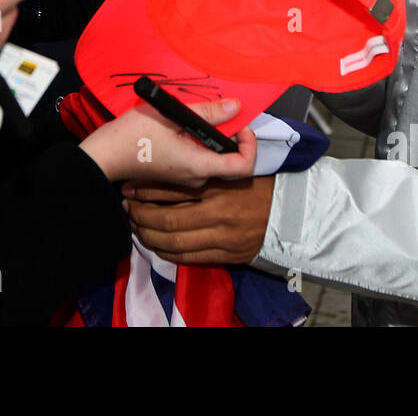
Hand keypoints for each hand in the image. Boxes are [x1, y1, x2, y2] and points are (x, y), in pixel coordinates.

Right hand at [79, 99, 256, 185]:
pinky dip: (197, 141)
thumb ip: (207, 113)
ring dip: (210, 136)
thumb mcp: (171, 115)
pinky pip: (198, 158)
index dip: (249, 144)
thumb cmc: (132, 137)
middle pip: (228, 159)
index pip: (243, 166)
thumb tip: (236, 107)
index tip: (240, 124)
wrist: (103, 156)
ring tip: (192, 116)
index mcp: (199, 166)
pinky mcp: (177, 173)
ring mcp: (186, 178)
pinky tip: (180, 126)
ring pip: (212, 157)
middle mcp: (197, 177)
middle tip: (215, 112)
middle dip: (228, 134)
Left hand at [122, 175, 275, 263]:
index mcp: (220, 185)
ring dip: (149, 235)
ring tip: (135, 227)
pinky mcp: (226, 255)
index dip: (147, 189)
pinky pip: (189, 257)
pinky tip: (155, 244)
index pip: (175, 188)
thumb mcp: (233, 167)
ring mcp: (222, 237)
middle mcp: (218, 212)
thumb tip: (174, 160)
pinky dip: (167, 252)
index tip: (131, 186)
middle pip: (168, 218)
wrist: (290, 213)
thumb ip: (208, 165)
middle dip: (141, 214)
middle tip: (127, 208)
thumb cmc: (259, 185)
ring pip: (174, 241)